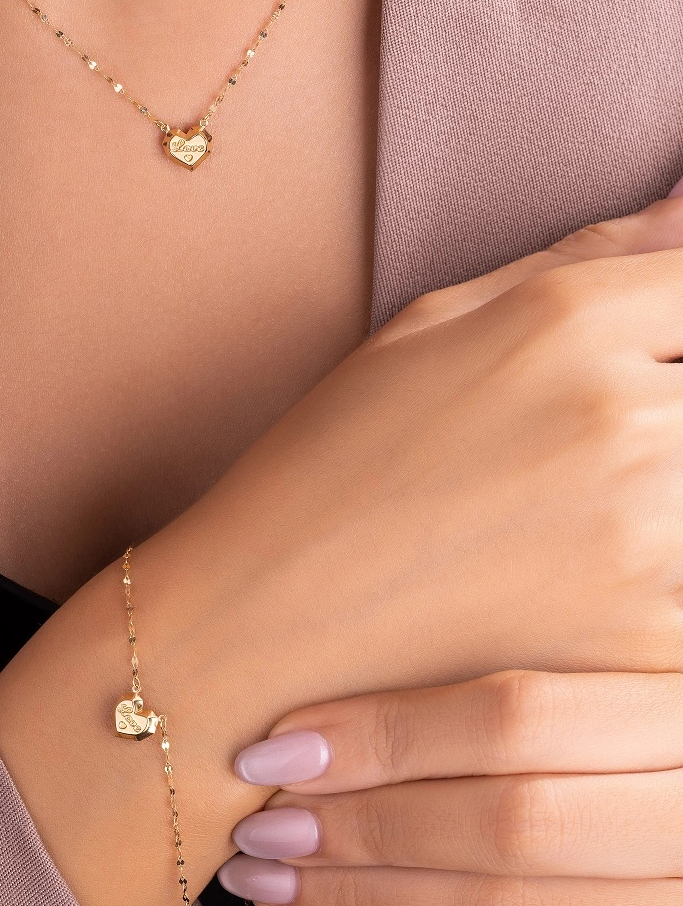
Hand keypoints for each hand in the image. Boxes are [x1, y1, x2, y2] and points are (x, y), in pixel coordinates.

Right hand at [0, 194, 682, 905]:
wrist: (264, 631)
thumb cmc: (331, 465)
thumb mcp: (429, 327)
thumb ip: (581, 258)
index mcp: (565, 323)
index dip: (675, 318)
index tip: (643, 354)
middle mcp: (624, 421)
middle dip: (667, 395)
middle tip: (565, 449)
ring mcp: (648, 541)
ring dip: (664, 476)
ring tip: (553, 501)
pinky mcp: (653, 647)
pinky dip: (660, 566)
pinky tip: (568, 566)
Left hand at [221, 670, 682, 905]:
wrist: (660, 808)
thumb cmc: (605, 714)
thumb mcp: (602, 657)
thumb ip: (517, 649)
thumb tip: (357, 608)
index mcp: (672, 712)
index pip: (519, 719)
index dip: (388, 735)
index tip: (276, 744)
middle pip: (510, 825)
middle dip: (368, 830)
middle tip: (260, 825)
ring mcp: (670, 904)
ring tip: (267, 883)